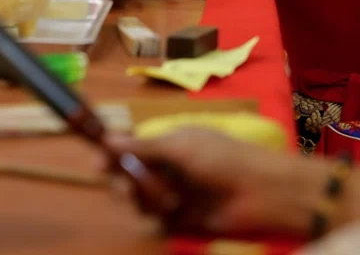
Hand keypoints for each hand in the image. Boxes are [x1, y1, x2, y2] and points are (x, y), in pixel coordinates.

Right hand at [106, 129, 328, 236]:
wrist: (262, 194)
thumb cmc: (224, 160)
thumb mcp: (182, 147)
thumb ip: (144, 147)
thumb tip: (107, 139)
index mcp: (172, 143)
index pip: (133, 149)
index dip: (114, 156)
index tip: (98, 164)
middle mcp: (171, 168)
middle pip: (130, 177)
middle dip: (126, 183)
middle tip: (131, 189)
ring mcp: (176, 193)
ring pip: (141, 201)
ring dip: (148, 201)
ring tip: (169, 200)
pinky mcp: (183, 219)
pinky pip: (156, 221)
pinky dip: (161, 219)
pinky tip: (176, 212)